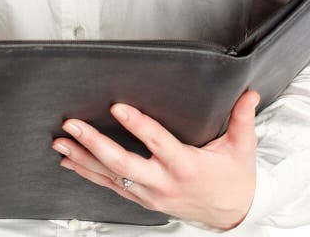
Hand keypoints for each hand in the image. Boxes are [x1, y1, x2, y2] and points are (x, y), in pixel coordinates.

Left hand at [51, 89, 261, 231]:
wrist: (231, 215)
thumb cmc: (235, 179)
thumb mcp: (243, 148)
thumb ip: (243, 118)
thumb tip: (248, 93)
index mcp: (186, 166)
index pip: (158, 143)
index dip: (138, 125)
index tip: (118, 107)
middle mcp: (164, 183)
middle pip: (123, 164)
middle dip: (94, 144)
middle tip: (72, 126)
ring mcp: (150, 194)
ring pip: (110, 177)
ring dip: (82, 159)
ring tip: (60, 142)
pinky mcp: (143, 199)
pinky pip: (110, 186)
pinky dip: (87, 173)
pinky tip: (70, 162)